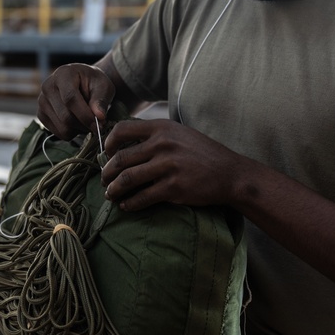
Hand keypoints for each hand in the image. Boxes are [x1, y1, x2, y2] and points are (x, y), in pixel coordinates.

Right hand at [37, 63, 115, 139]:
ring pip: (62, 128)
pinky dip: (71, 132)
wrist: (82, 82)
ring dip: (79, 129)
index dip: (85, 115)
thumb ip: (101, 100)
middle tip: (97, 123)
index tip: (99, 124)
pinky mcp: (41, 114)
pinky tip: (76, 121)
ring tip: (86, 119)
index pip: (70, 99)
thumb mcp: (103, 86)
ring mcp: (42, 101)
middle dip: (85, 125)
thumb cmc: (93, 83)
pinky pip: (58, 132)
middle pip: (66, 117)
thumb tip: (99, 117)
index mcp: (63, 74)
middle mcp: (48, 86)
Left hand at [101, 119, 246, 210]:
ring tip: (110, 194)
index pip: (122, 130)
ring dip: (113, 189)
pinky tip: (126, 205)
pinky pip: (142, 197)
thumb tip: (125, 143)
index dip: (109, 143)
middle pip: (121, 158)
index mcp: (162, 128)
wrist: (230, 174)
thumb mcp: (180, 134)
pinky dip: (130, 203)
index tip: (106, 154)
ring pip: (127, 179)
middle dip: (107, 172)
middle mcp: (162, 144)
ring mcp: (167, 166)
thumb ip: (156, 135)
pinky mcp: (173, 188)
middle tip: (104, 180)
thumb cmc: (203, 153)